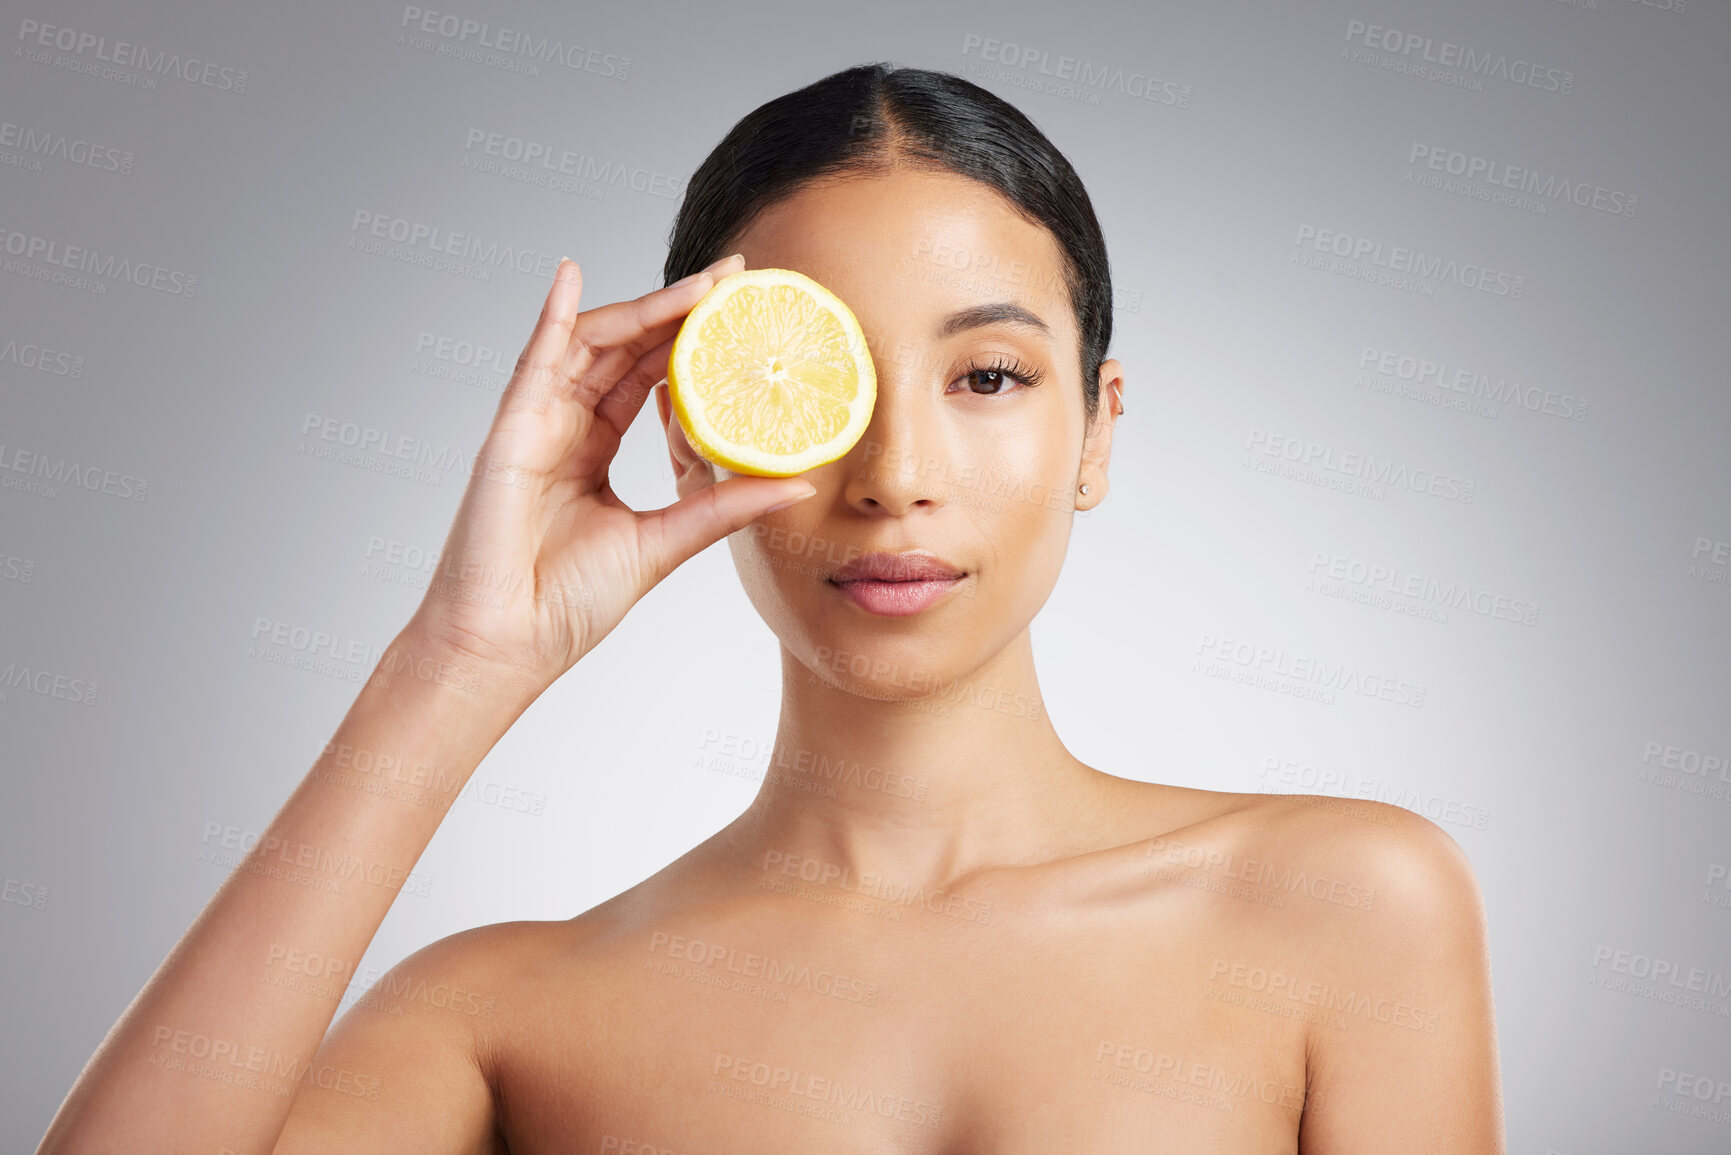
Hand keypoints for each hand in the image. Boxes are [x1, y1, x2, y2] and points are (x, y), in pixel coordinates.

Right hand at [403, 253, 816, 691]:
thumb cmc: (568, 603)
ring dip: (646, 310)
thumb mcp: (667, 542)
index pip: (648, 379)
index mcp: (594, 452)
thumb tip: (796, 483)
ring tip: (701, 284)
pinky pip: (534, 360)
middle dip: (680, 311)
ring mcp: (536, 424)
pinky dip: (552, 315)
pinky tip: (570, 275)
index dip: (692, 342)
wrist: (509, 645)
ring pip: (593, 345)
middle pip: (627, 351)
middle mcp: (565, 428)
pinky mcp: (510, 431)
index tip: (741, 314)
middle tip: (736, 277)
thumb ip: (724, 506)